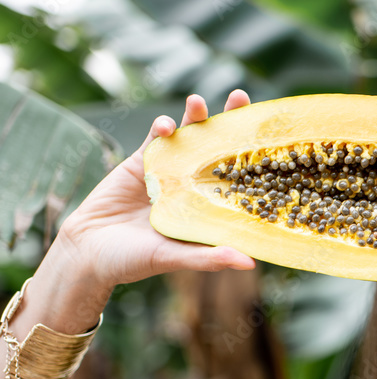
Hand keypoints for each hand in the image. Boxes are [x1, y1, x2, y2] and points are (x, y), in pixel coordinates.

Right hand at [54, 90, 255, 290]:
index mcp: (208, 209)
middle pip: (217, 150)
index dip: (253, 159)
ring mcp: (169, 173)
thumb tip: (250, 263)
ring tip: (197, 102)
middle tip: (241, 97)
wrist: (86, 252)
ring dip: (194, 119)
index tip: (270, 139)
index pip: (238, 180)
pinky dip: (161, 129)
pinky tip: (166, 125)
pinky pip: (155, 141)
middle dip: (228, 124)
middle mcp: (193, 188)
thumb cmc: (133, 262)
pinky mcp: (140, 164)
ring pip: (188, 140)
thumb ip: (209, 258)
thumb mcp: (174, 259)